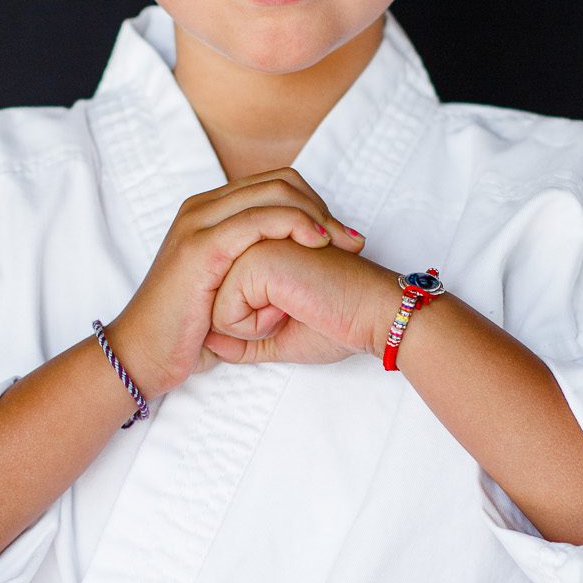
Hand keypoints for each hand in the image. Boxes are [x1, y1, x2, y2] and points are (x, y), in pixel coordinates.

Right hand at [103, 169, 365, 397]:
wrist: (144, 355)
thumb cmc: (186, 331)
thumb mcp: (227, 289)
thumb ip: (254, 267)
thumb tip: (298, 264)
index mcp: (208, 211)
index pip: (276, 184)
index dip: (316, 204)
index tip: (343, 238)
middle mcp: (202, 208)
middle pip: (281, 181)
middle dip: (324, 207)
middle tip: (351, 241)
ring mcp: (198, 223)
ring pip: (274, 194)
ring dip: (318, 216)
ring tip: (342, 244)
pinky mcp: (200, 246)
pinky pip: (258, 220)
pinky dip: (295, 226)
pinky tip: (319, 245)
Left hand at [203, 237, 393, 366]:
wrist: (373, 317)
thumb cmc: (336, 323)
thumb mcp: (277, 336)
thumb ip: (240, 339)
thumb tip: (209, 344)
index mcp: (255, 247)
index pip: (217, 301)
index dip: (250, 324)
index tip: (293, 309)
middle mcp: (250, 238)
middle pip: (211, 303)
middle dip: (248, 323)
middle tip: (294, 307)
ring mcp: (251, 241)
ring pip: (213, 307)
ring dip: (253, 323)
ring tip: (292, 306)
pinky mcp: (254, 256)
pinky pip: (224, 313)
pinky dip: (256, 325)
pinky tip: (291, 307)